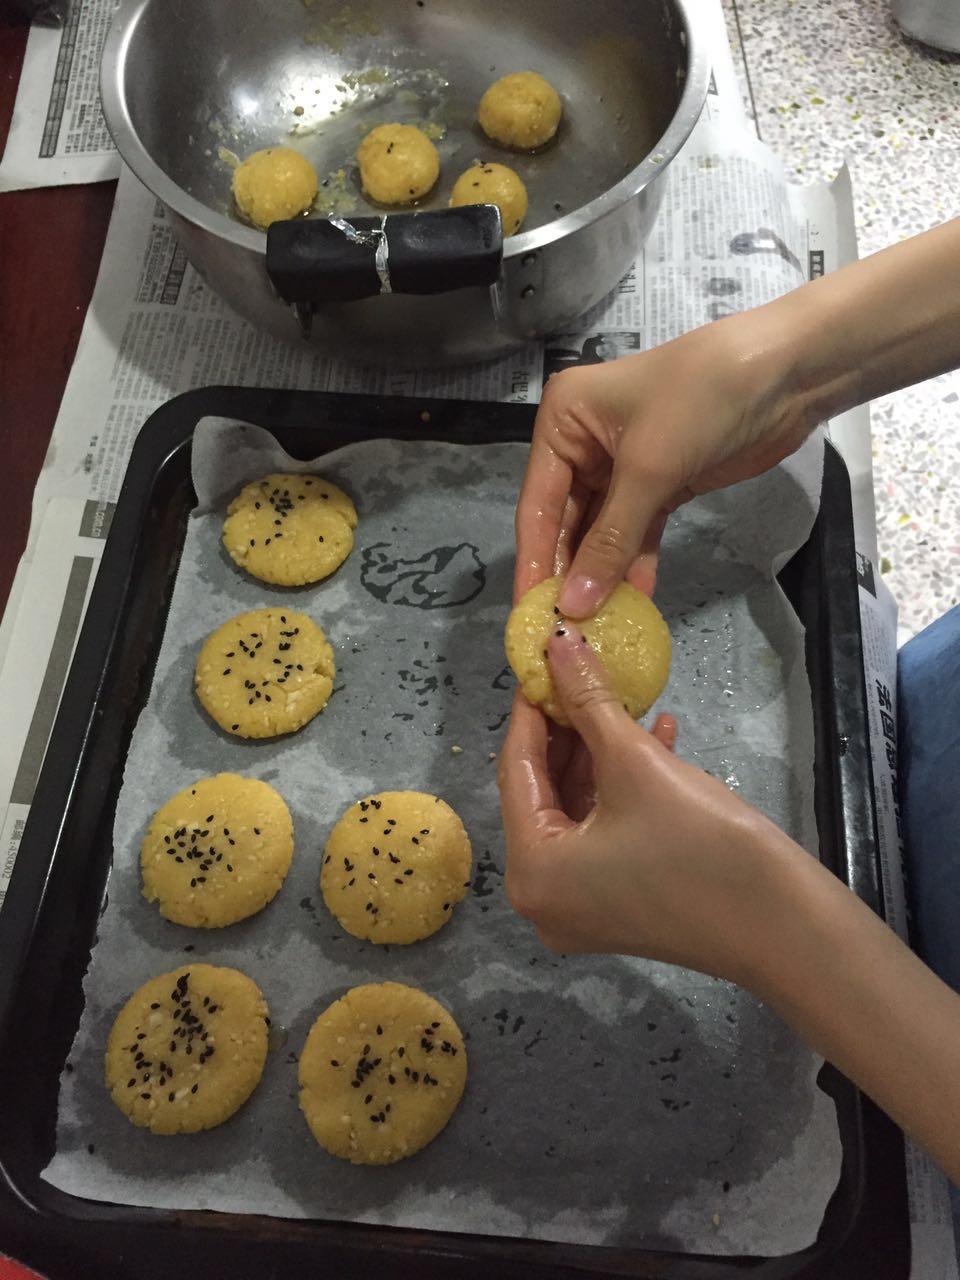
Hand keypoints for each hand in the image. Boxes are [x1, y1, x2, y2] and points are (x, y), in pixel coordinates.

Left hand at [499, 629, 959, 1181]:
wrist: (787, 926)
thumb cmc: (702, 843)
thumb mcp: (637, 761)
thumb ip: (589, 700)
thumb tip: (558, 643)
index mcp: (531, 871)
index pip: (516, 771)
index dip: (531, 709)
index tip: (544, 658)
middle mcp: (540, 898)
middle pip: (542, 793)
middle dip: (568, 730)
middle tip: (582, 672)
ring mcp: (579, 909)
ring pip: (575, 810)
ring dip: (599, 754)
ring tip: (621, 698)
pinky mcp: (616, 908)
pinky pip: (602, 835)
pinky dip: (621, 790)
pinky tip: (658, 737)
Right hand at [517, 218, 959, 618]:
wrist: (786, 374)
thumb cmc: (699, 401)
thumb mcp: (648, 470)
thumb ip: (609, 541)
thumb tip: (573, 607)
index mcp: (562, 420)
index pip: (537, 502)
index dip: (534, 559)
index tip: (529, 613)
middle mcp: (583, 442)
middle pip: (566, 521)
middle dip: (568, 572)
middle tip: (563, 630)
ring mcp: (622, 465)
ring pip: (602, 531)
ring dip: (602, 574)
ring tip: (598, 626)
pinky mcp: (659, 483)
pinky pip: (636, 532)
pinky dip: (635, 563)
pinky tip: (635, 601)